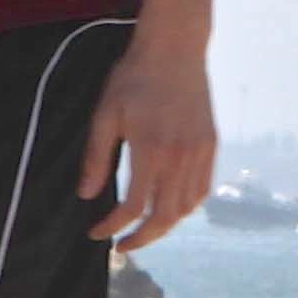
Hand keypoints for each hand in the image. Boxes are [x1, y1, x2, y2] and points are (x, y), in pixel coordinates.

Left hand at [82, 29, 215, 248]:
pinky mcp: (210, 145)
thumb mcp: (104, 115)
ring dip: (164, 226)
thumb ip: (96, 157)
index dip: (113, 227)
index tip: (96, 233)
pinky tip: (167, 209)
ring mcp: (201, 152)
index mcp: (151, 150)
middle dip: (142, 238)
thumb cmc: (132, 80)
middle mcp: (181, 157)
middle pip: (165, 215)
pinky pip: (202, 189)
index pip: (134, 206)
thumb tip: (86, 195)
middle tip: (120, 246)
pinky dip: (185, 207)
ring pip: (187, 207)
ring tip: (141, 231)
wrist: (174, 51)